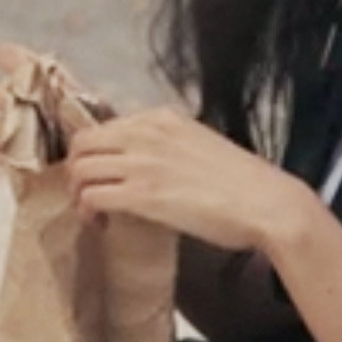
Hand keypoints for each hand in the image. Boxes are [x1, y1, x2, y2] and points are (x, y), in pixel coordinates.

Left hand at [64, 104, 311, 254]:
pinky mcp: (142, 195)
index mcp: (161, 117)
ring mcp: (142, 162)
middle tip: (85, 193)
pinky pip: (92, 195)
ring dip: (77, 191)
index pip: (105, 125)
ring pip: (80, 168)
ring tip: (90, 211)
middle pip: (82, 142)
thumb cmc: (241, 182)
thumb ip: (170, 145)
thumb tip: (151, 162)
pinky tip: (100, 223)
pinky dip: (87, 210)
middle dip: (75, 168)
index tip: (100, 173)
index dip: (94, 152)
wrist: (265, 203)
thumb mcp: (199, 144)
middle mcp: (145, 133)